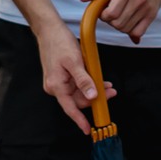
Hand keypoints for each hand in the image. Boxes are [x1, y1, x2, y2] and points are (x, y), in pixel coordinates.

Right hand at [36, 15, 115, 134]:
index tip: (88, 130)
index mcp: (56, 86)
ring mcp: (59, 82)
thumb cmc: (59, 43)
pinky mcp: (62, 76)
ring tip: (108, 85)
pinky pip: (77, 84)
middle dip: (95, 98)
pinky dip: (88, 83)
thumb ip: (84, 80)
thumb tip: (92, 96)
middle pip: (78, 100)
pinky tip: (98, 79)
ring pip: (79, 92)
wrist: (49, 30)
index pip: (70, 108)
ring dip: (93, 90)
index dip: (80, 120)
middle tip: (111, 92)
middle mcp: (56, 87)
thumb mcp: (75, 61)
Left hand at [82, 0, 160, 41]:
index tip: (103, 10)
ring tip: (120, 14)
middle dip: (110, 21)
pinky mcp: (153, 14)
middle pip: (118, 23)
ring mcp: (147, 8)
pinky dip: (131, 31)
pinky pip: (139, 32)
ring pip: (127, 29)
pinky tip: (128, 23)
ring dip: (119, 25)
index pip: (111, 14)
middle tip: (111, 12)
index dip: (103, 15)